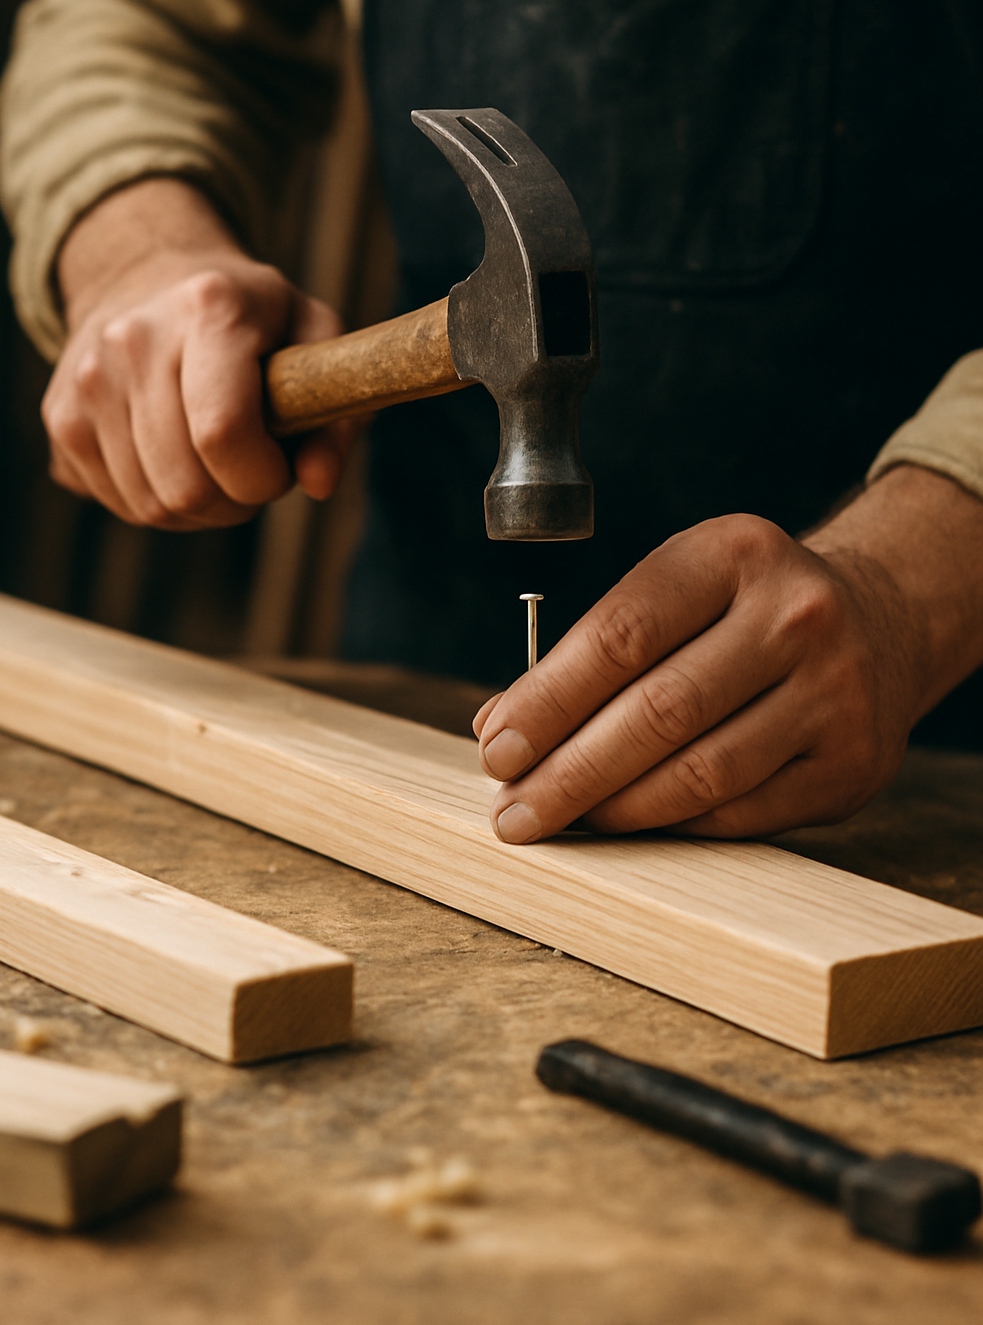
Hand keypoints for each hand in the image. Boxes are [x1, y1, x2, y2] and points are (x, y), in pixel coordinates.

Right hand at [44, 179, 351, 528]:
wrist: (150, 273)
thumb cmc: (252, 316)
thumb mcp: (314, 336)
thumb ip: (337, 412)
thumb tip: (318, 485)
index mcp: (210, 308)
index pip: (223, 433)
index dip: (262, 478)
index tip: (280, 466)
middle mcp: (134, 337)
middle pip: (184, 486)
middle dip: (234, 501)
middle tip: (251, 471)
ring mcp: (88, 376)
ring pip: (149, 506)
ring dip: (196, 508)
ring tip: (215, 463)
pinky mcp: (60, 413)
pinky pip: (114, 500)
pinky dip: (154, 500)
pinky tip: (173, 459)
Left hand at [475, 468, 982, 841]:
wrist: (881, 620)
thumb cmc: (744, 608)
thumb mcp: (677, 587)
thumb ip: (592, 648)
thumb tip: (500, 726)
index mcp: (735, 554)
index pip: (622, 633)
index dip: (548, 700)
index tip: (496, 747)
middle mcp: (796, 617)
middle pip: (660, 711)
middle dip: (570, 771)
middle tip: (514, 810)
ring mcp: (835, 692)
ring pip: (702, 773)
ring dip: (615, 808)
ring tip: (561, 820)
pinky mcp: (852, 763)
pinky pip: (741, 812)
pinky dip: (673, 824)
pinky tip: (629, 824)